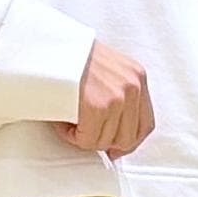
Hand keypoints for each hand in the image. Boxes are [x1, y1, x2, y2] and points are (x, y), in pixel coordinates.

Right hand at [52, 40, 154, 159]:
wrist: (51, 47)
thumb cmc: (72, 58)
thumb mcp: (109, 70)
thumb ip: (120, 95)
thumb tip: (118, 134)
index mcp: (137, 76)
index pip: (146, 124)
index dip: (130, 143)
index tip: (114, 149)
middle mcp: (132, 87)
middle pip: (127, 139)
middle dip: (104, 142)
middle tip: (85, 133)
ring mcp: (117, 97)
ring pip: (105, 142)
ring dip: (84, 137)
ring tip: (69, 121)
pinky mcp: (98, 107)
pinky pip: (87, 140)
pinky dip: (71, 136)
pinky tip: (63, 122)